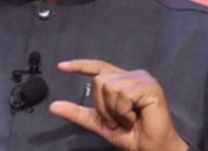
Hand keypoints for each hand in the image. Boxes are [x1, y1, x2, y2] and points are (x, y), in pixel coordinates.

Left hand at [49, 59, 187, 150]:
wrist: (152, 150)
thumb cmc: (131, 136)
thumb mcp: (99, 123)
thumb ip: (78, 113)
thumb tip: (54, 107)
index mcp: (120, 80)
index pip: (97, 67)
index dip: (78, 65)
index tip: (60, 67)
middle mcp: (131, 75)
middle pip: (98, 81)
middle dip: (103, 107)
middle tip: (119, 120)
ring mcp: (142, 79)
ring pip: (109, 87)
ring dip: (114, 112)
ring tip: (128, 120)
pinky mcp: (150, 87)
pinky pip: (123, 95)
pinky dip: (124, 112)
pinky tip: (135, 118)